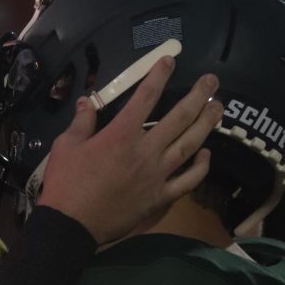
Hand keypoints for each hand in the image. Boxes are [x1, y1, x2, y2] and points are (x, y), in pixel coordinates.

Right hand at [39, 57, 222, 244]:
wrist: (71, 225)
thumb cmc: (65, 183)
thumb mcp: (66, 146)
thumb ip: (81, 122)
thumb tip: (86, 101)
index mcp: (121, 134)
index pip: (145, 97)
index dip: (159, 76)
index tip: (170, 60)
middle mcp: (145, 150)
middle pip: (179, 118)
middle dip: (198, 96)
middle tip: (212, 81)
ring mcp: (157, 174)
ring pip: (189, 145)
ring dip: (206, 125)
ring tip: (218, 109)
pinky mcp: (160, 197)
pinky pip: (187, 181)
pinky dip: (200, 167)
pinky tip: (207, 154)